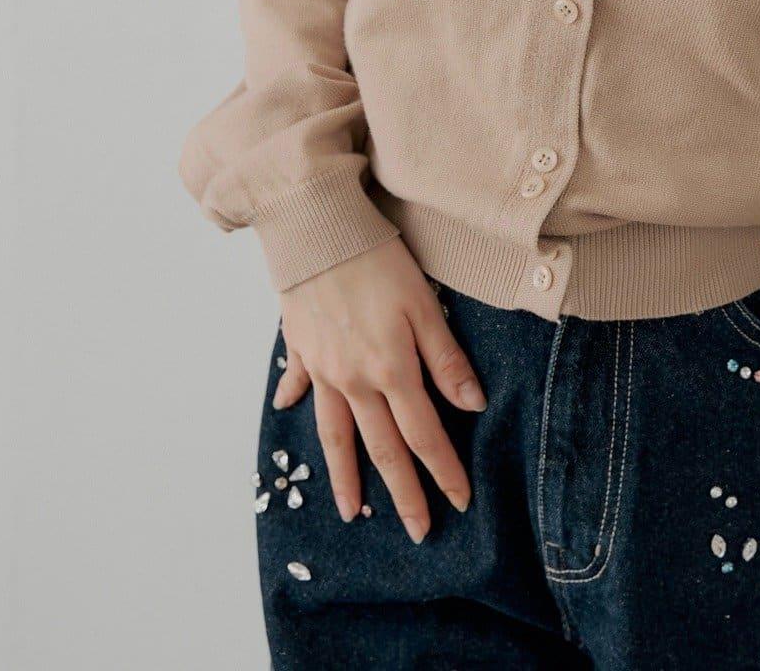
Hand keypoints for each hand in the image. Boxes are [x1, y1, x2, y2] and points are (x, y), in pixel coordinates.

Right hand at [271, 235, 486, 543]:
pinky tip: (288, 411)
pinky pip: (299, 384)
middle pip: (382, 449)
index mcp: (390, 370)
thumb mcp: (423, 303)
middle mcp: (353, 381)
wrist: (316, 227)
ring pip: (336, 435)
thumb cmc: (377, 258)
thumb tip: (471, 405)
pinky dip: (294, 401)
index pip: (424, 435)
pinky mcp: (300, 347)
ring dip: (346, 476)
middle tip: (418, 532)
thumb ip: (445, 358)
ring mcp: (322, 368)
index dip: (443, 472)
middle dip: (403, 494)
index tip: (458, 503)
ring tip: (352, 511)